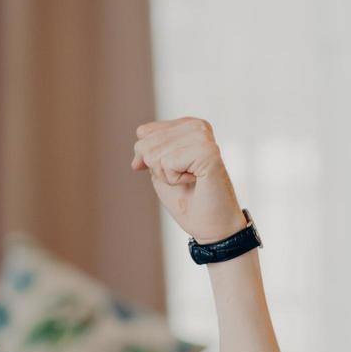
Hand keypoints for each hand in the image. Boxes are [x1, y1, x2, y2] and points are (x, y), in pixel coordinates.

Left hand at [131, 117, 245, 242]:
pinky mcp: (207, 151)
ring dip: (167, 176)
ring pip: (154, 154)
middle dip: (157, 169)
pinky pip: (167, 163)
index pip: (143, 132)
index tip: (173, 171)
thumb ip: (147, 152)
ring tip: (191, 181)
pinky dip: (175, 180)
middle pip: (145, 143)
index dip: (147, 159)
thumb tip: (138, 145)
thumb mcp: (160, 172)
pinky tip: (196, 181)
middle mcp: (197, 126)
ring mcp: (203, 136)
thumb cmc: (189, 200)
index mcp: (187, 125)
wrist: (211, 226)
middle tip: (183, 180)